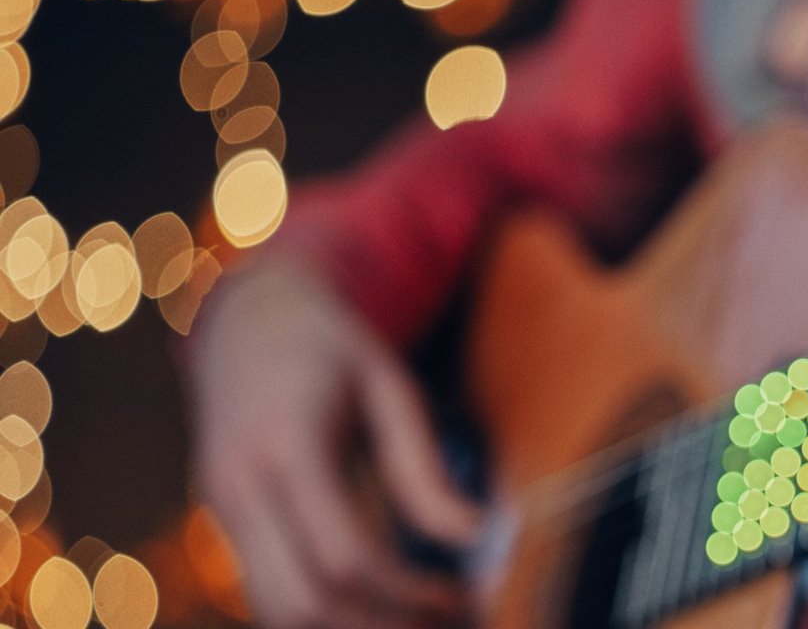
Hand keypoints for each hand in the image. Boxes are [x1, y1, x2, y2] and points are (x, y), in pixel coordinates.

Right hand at [188, 255, 480, 627]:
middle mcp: (239, 488)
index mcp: (285, 448)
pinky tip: (377, 607)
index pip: (344, 558)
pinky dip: (321, 615)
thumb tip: (476, 535)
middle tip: (446, 621)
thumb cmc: (331, 346)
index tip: (461, 595)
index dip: (409, 592)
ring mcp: (222, 509)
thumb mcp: (389, 386)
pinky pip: (267, 595)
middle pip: (304, 602)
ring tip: (419, 620)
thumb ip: (423, 466)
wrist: (248, 319)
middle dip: (379, 626)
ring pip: (276, 613)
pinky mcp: (225, 522)